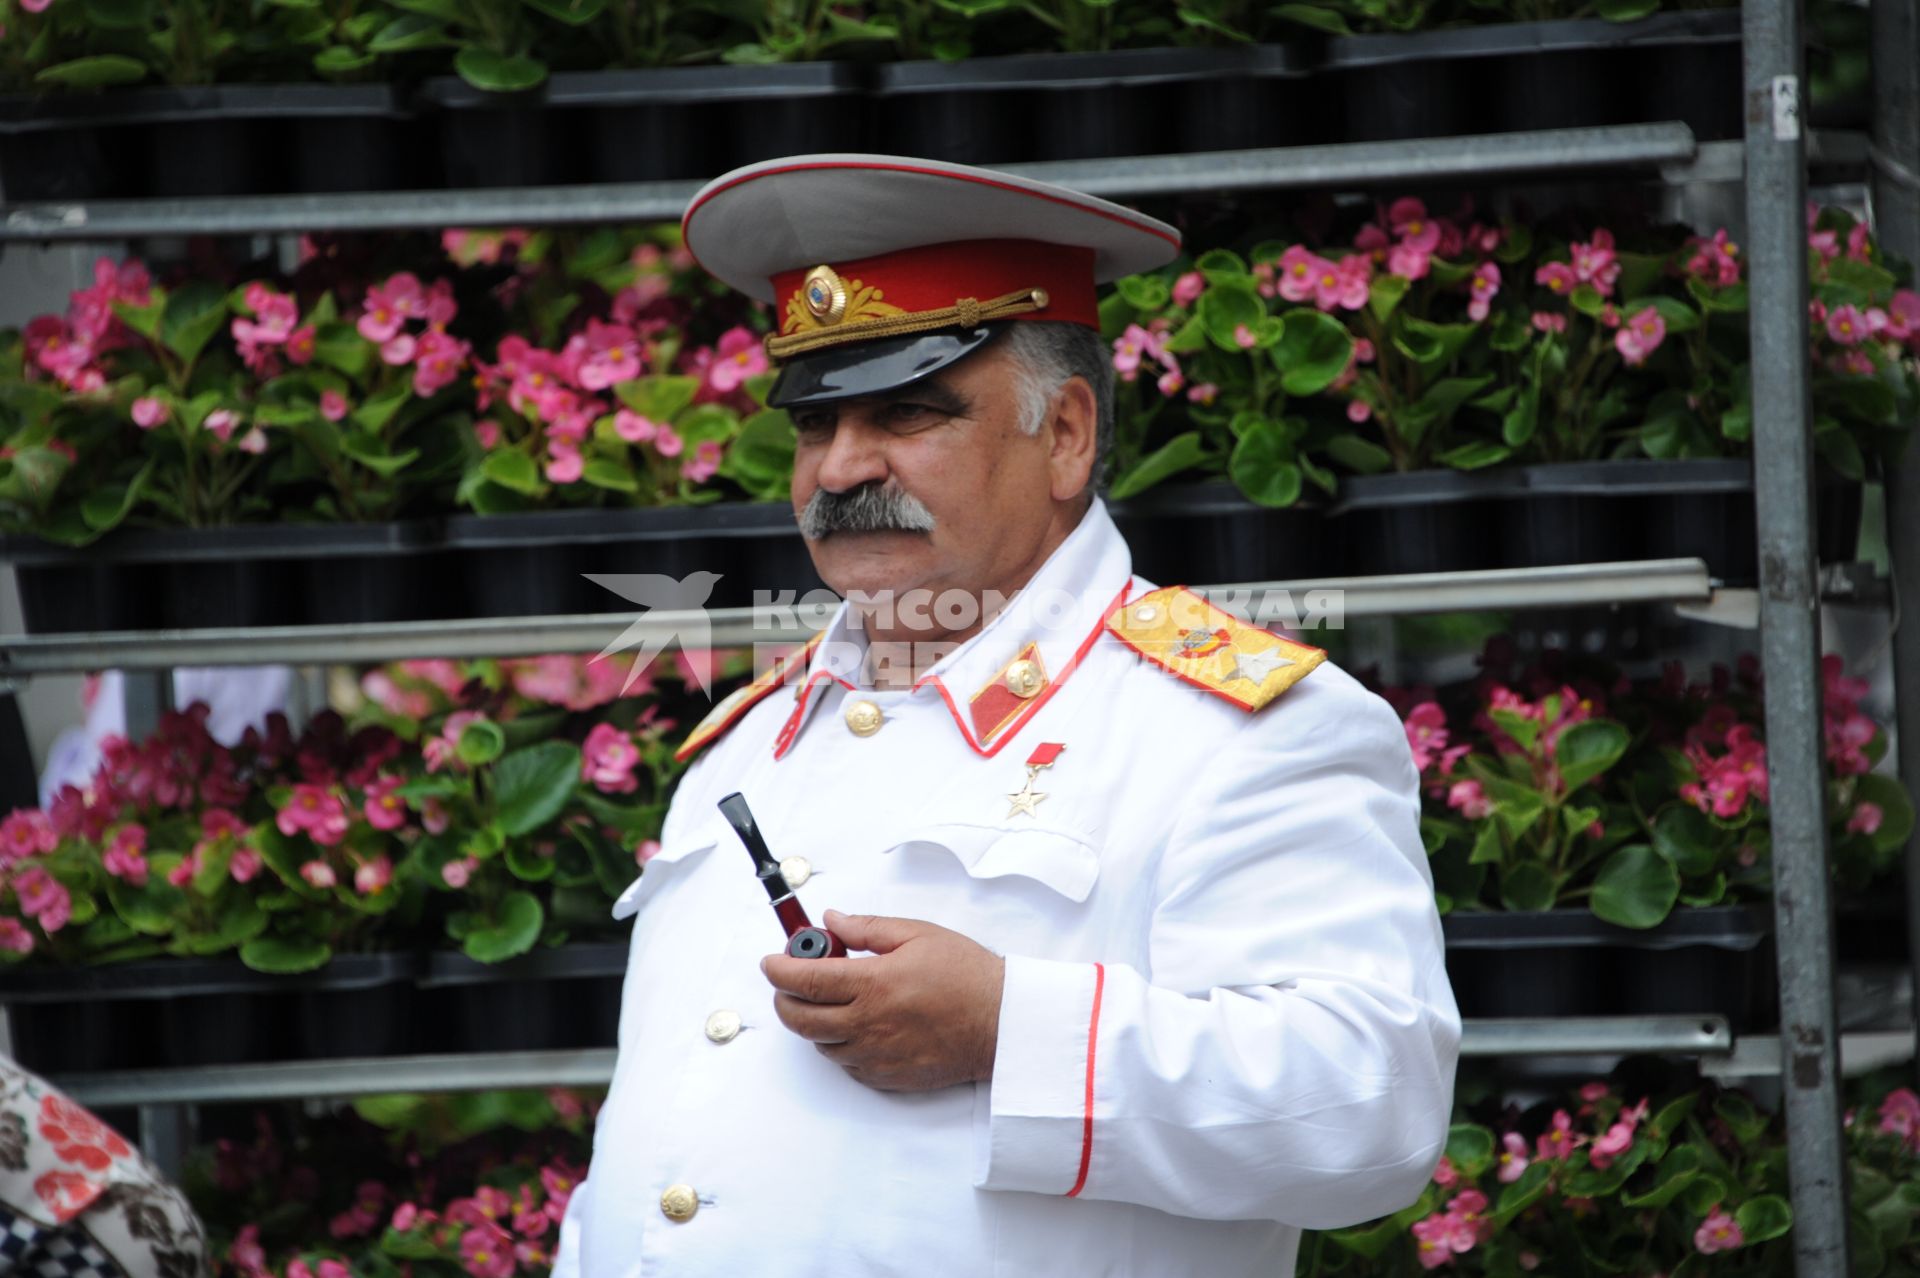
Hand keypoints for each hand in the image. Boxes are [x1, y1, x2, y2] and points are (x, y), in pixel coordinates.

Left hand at [761, 909, 1005, 1091]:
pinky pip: (846, 1064)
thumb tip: (832, 921)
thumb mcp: (917, 934)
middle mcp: (867, 1024)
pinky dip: (840, 1045)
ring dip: (814, 1022)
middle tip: (791, 983)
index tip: (772, 962)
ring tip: (833, 1001)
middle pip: (800, 1020)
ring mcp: (875, 1055)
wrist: (1000, 1022)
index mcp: (872, 985)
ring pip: (821, 1044)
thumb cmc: (966, 976)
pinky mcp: (886, 1077)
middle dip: (785, 999)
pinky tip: (857, 1026)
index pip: (805, 980)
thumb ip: (867, 928)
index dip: (779, 970)